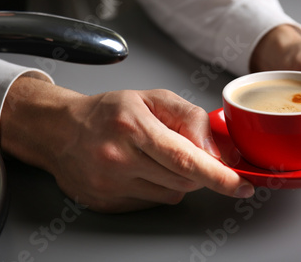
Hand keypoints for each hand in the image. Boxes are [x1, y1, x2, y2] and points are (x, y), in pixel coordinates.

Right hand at [0, 77, 254, 212]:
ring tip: (155, 157)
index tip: (241, 184)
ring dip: (177, 178)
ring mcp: (111, 185)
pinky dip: (157, 187)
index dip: (217, 175)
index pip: (184, 158)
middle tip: (187, 152)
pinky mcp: (107, 202)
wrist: (59, 131)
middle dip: (198, 169)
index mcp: (133, 127)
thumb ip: (189, 117)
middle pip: (183, 178)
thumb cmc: (107, 112)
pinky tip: (140, 170)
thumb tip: (217, 148)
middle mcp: (119, 158)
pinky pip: (152, 201)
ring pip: (171, 192)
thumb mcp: (151, 98)